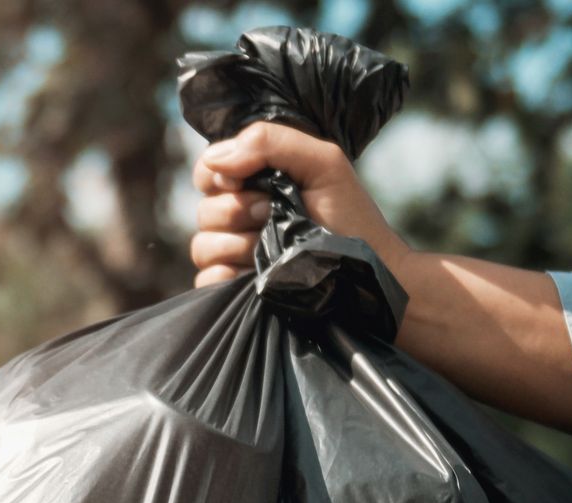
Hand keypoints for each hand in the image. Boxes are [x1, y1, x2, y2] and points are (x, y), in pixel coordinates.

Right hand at [189, 122, 409, 287]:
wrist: (369, 273)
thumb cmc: (352, 218)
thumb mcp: (323, 163)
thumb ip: (270, 142)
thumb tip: (217, 159)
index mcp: (253, 183)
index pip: (208, 169)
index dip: (219, 174)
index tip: (249, 182)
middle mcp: (239, 218)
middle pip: (204, 209)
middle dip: (237, 211)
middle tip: (272, 214)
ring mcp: (235, 257)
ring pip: (202, 245)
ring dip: (237, 245)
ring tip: (274, 249)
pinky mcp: (236, 291)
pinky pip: (207, 281)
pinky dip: (225, 277)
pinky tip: (254, 276)